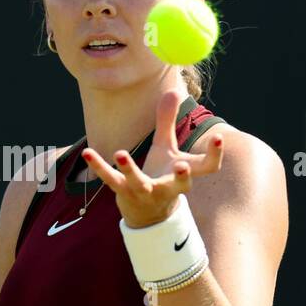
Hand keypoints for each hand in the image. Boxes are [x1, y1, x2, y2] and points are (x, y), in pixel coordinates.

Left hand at [82, 89, 223, 228]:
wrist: (145, 214)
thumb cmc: (161, 175)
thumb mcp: (166, 148)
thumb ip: (168, 121)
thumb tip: (174, 91)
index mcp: (185, 175)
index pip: (208, 167)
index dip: (215, 154)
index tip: (218, 137)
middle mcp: (170, 187)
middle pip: (181, 184)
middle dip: (182, 176)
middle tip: (182, 166)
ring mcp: (146, 192)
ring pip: (140, 183)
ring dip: (130, 170)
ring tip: (121, 153)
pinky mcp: (124, 193)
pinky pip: (110, 180)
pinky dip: (98, 166)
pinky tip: (87, 152)